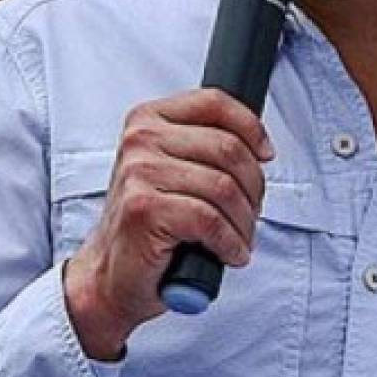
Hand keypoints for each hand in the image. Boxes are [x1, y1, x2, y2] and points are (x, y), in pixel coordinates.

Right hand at [62, 88, 274, 360]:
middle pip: (227, 147)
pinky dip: (230, 243)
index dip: (251, 127)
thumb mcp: (174, 171)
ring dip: (244, 221)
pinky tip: (230, 253)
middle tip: (250, 212)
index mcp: (148, 119)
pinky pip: (210, 220)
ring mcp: (139, 172)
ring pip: (224, 187)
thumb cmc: (150, 224)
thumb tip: (259, 147)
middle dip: (253, 186)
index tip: (265, 154)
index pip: (214, 102)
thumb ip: (204, 146)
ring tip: (240, 239)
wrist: (111, 274)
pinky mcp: (144, 209)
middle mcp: (140, 139)